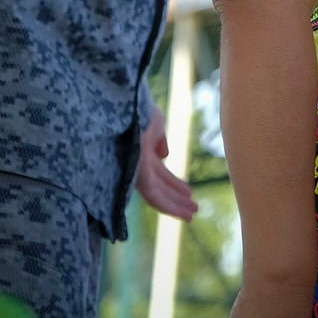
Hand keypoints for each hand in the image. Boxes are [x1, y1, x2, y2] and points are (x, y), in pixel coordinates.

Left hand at [135, 103, 197, 220]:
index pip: (159, 173)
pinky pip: (153, 196)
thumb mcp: (153, 121)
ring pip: (156, 195)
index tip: (189, 192)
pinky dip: (170, 206)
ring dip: (175, 206)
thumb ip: (159, 139)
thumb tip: (164, 156)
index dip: (174, 183)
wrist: (124, 102)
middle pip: (159, 186)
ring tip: (192, 215)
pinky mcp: (135, 174)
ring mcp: (134, 169)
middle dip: (176, 197)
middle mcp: (136, 163)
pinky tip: (183, 213)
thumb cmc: (137, 107)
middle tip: (193, 208)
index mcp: (140, 150)